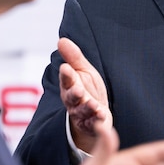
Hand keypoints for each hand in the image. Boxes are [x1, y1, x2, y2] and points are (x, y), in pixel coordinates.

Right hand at [58, 37, 110, 152]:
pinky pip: (93, 124)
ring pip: (82, 112)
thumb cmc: (88, 89)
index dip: (66, 75)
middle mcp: (73, 100)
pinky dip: (97, 121)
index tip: (66, 68)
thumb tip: (61, 39)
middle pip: (71, 97)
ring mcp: (81, 114)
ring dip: (87, 108)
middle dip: (74, 94)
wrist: (95, 113)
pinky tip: (102, 116)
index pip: (67, 79)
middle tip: (78, 90)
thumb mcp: (83, 71)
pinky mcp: (91, 125)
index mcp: (70, 85)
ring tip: (93, 105)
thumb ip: (73, 57)